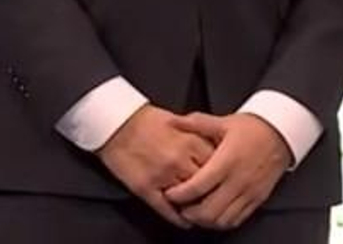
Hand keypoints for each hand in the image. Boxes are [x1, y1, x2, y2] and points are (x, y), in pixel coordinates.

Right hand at [97, 105, 216, 227]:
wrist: (117, 124)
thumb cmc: (146, 121)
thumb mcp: (180, 122)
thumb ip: (198, 135)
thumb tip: (215, 147)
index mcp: (190, 141)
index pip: (217, 163)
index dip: (222, 172)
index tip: (225, 178)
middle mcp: (179, 160)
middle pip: (206, 182)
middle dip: (212, 190)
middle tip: (217, 197)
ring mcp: (162, 176)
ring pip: (188, 199)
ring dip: (196, 205)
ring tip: (202, 210)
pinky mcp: (145, 188)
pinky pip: (166, 209)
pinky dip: (177, 218)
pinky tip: (185, 221)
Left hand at [163, 112, 290, 229]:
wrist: (283, 132)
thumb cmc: (254, 128)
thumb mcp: (224, 122)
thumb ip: (198, 124)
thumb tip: (175, 122)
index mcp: (227, 161)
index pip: (197, 187)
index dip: (178, 195)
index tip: (170, 193)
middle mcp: (238, 180)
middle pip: (207, 210)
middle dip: (188, 212)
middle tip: (180, 206)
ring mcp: (249, 192)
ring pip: (221, 220)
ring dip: (204, 220)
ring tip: (195, 211)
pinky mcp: (257, 199)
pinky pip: (236, 220)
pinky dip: (221, 222)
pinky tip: (214, 214)